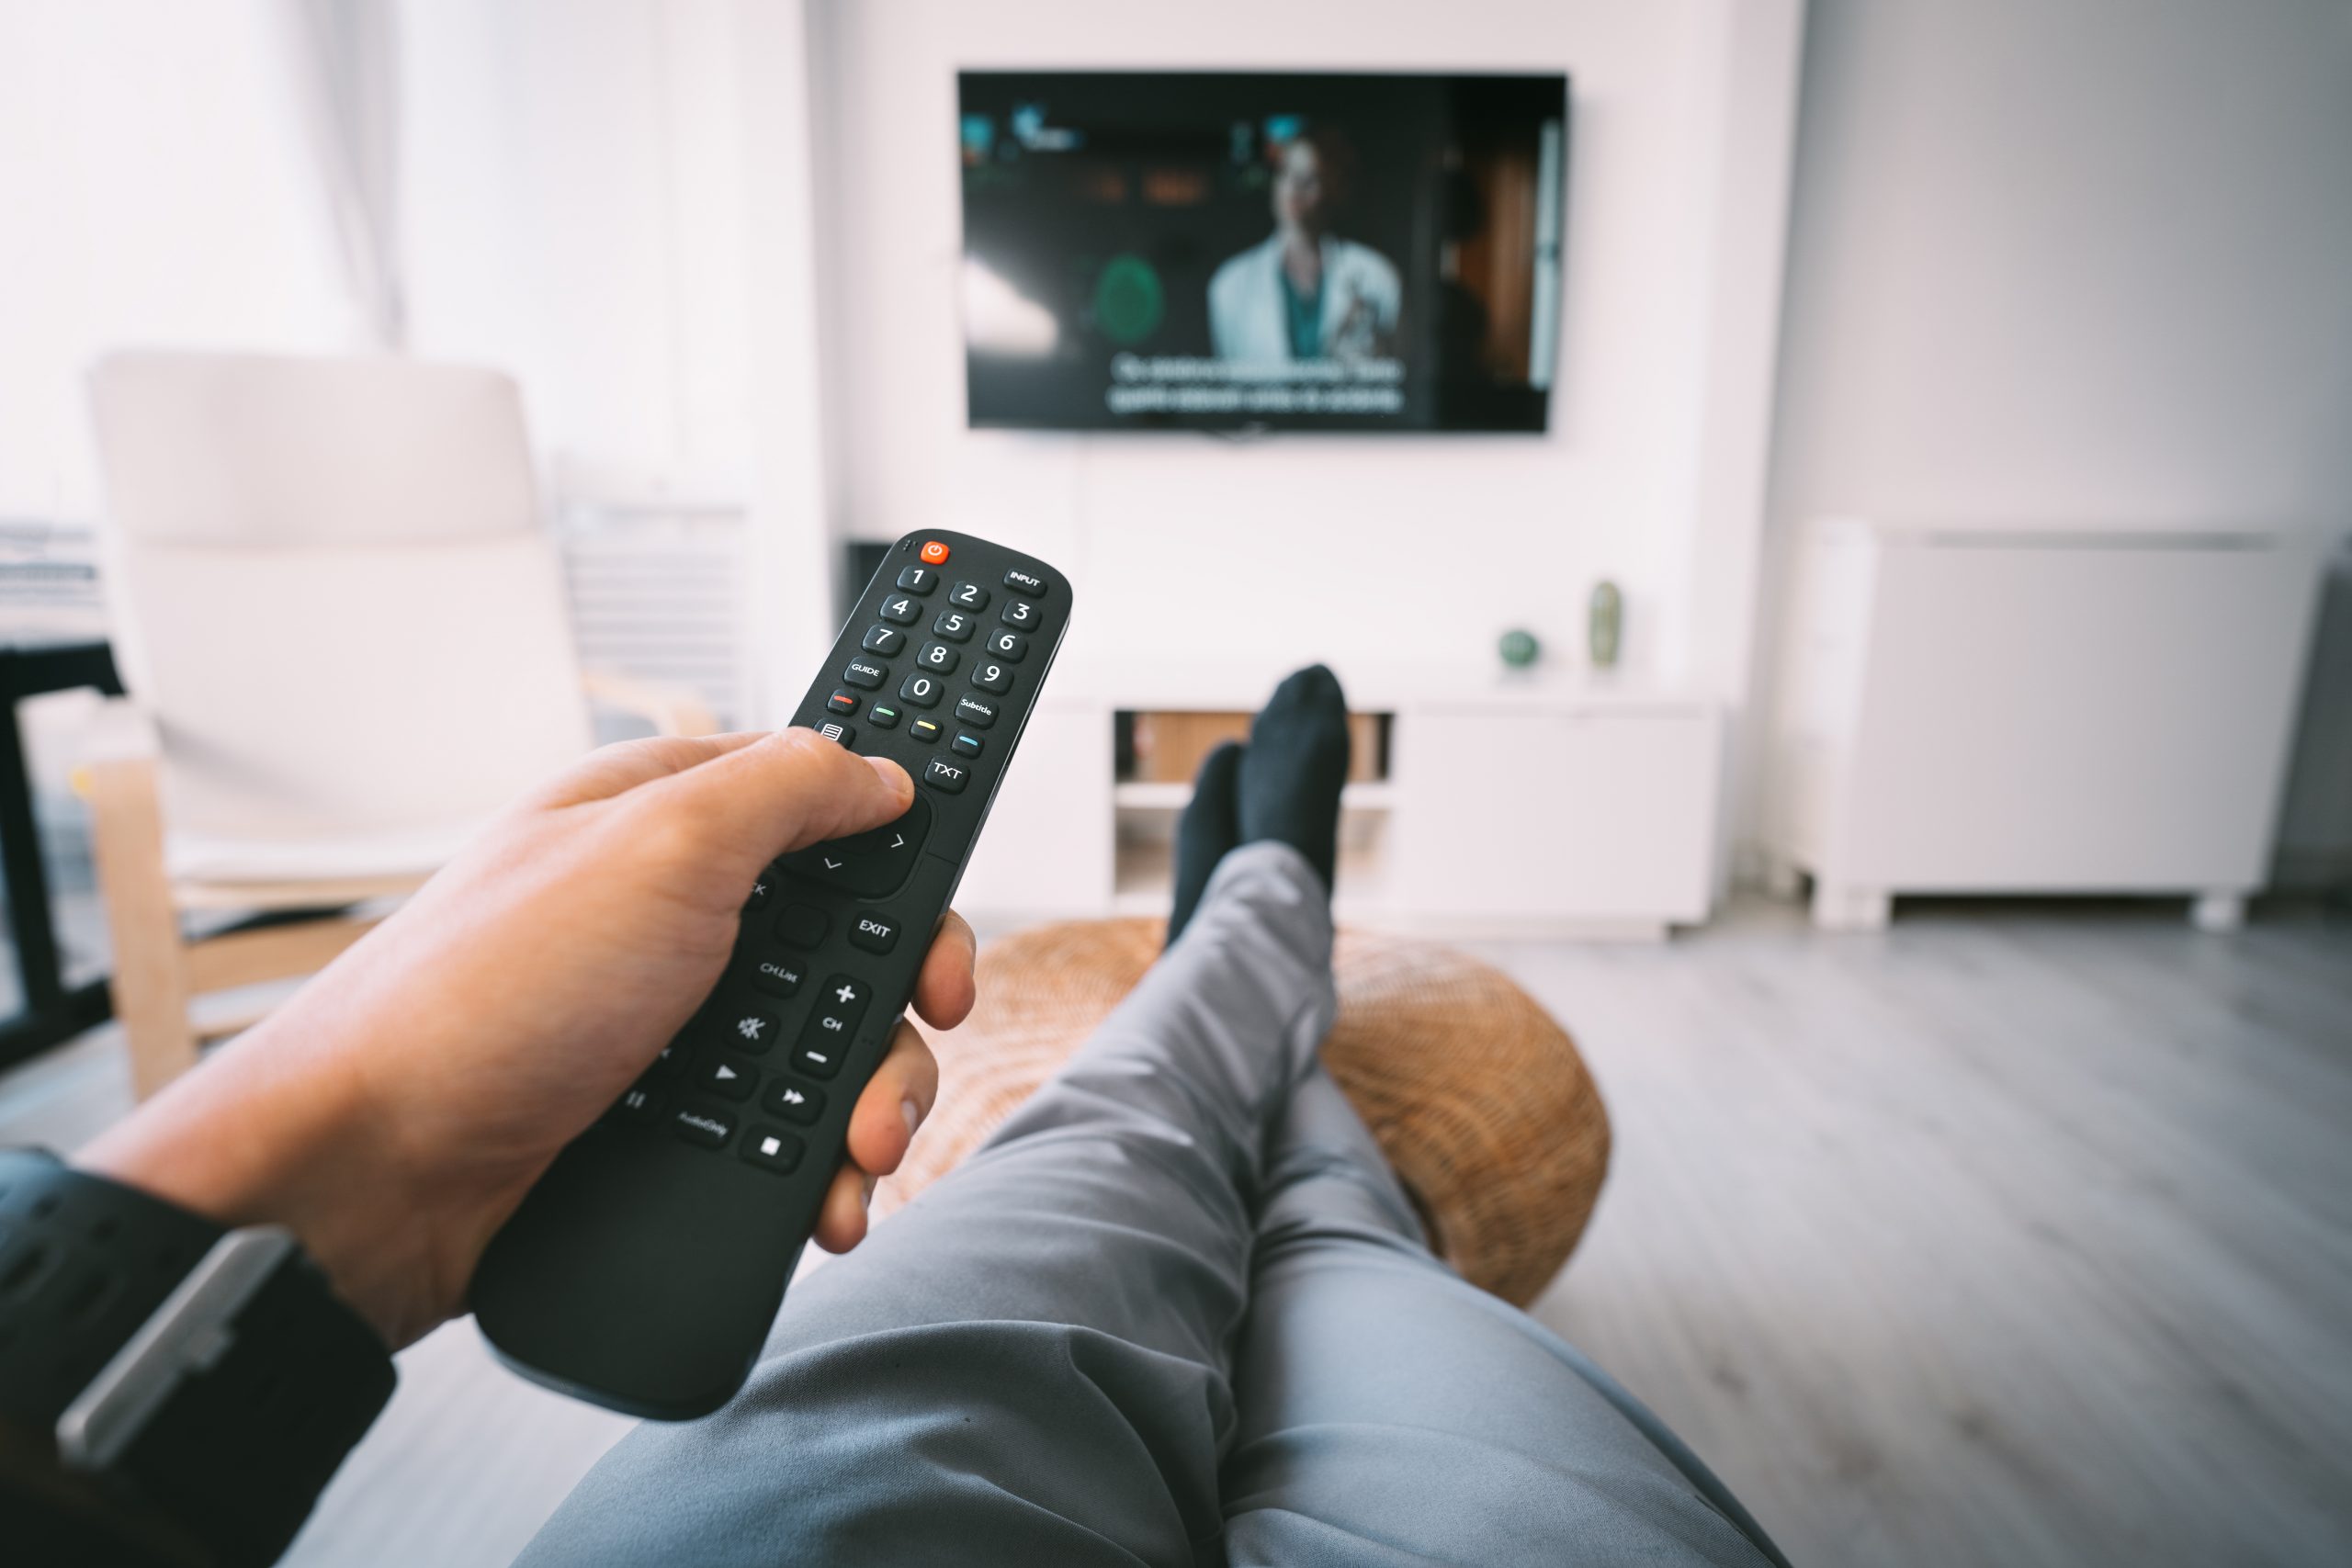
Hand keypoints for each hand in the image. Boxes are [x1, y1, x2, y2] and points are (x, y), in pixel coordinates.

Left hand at [77, 731, 975, 1347]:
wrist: (372, 1180)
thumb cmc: (481, 995)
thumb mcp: (659, 844)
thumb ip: (788, 789)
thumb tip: (880, 769)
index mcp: (668, 820)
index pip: (823, 796)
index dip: (901, 829)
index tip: (948, 868)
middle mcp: (676, 916)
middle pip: (854, 936)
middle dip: (903, 991)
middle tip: (928, 1013)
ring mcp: (674, 1025)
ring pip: (835, 1048)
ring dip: (874, 1099)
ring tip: (858, 1150)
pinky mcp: (669, 1123)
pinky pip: (787, 1138)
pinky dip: (822, 1171)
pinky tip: (823, 1199)